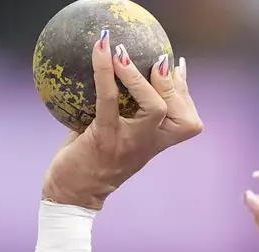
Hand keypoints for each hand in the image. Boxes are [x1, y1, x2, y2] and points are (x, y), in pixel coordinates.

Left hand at [43, 34, 202, 209]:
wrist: (73, 195)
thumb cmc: (90, 164)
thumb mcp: (114, 140)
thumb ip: (121, 115)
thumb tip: (112, 80)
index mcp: (154, 143)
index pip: (185, 120)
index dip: (185, 92)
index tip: (178, 67)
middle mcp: (148, 143)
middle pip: (181, 117)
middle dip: (175, 85)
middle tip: (160, 59)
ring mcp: (129, 141)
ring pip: (155, 108)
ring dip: (141, 77)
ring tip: (125, 52)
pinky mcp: (105, 137)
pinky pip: (109, 99)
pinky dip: (105, 71)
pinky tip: (100, 49)